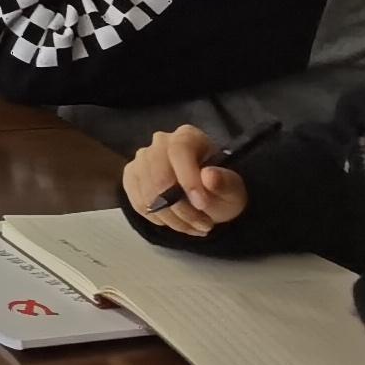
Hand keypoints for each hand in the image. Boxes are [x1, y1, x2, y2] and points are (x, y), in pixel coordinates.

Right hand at [125, 126, 249, 234]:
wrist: (206, 199)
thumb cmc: (220, 189)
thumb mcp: (233, 189)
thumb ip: (225, 182)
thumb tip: (209, 176)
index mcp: (187, 137)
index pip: (179, 152)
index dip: (188, 179)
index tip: (202, 204)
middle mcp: (160, 142)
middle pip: (160, 175)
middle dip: (182, 208)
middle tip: (204, 225)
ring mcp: (142, 159)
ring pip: (148, 193)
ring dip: (172, 218)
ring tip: (194, 227)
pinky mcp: (131, 177)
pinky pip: (139, 203)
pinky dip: (158, 219)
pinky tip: (176, 222)